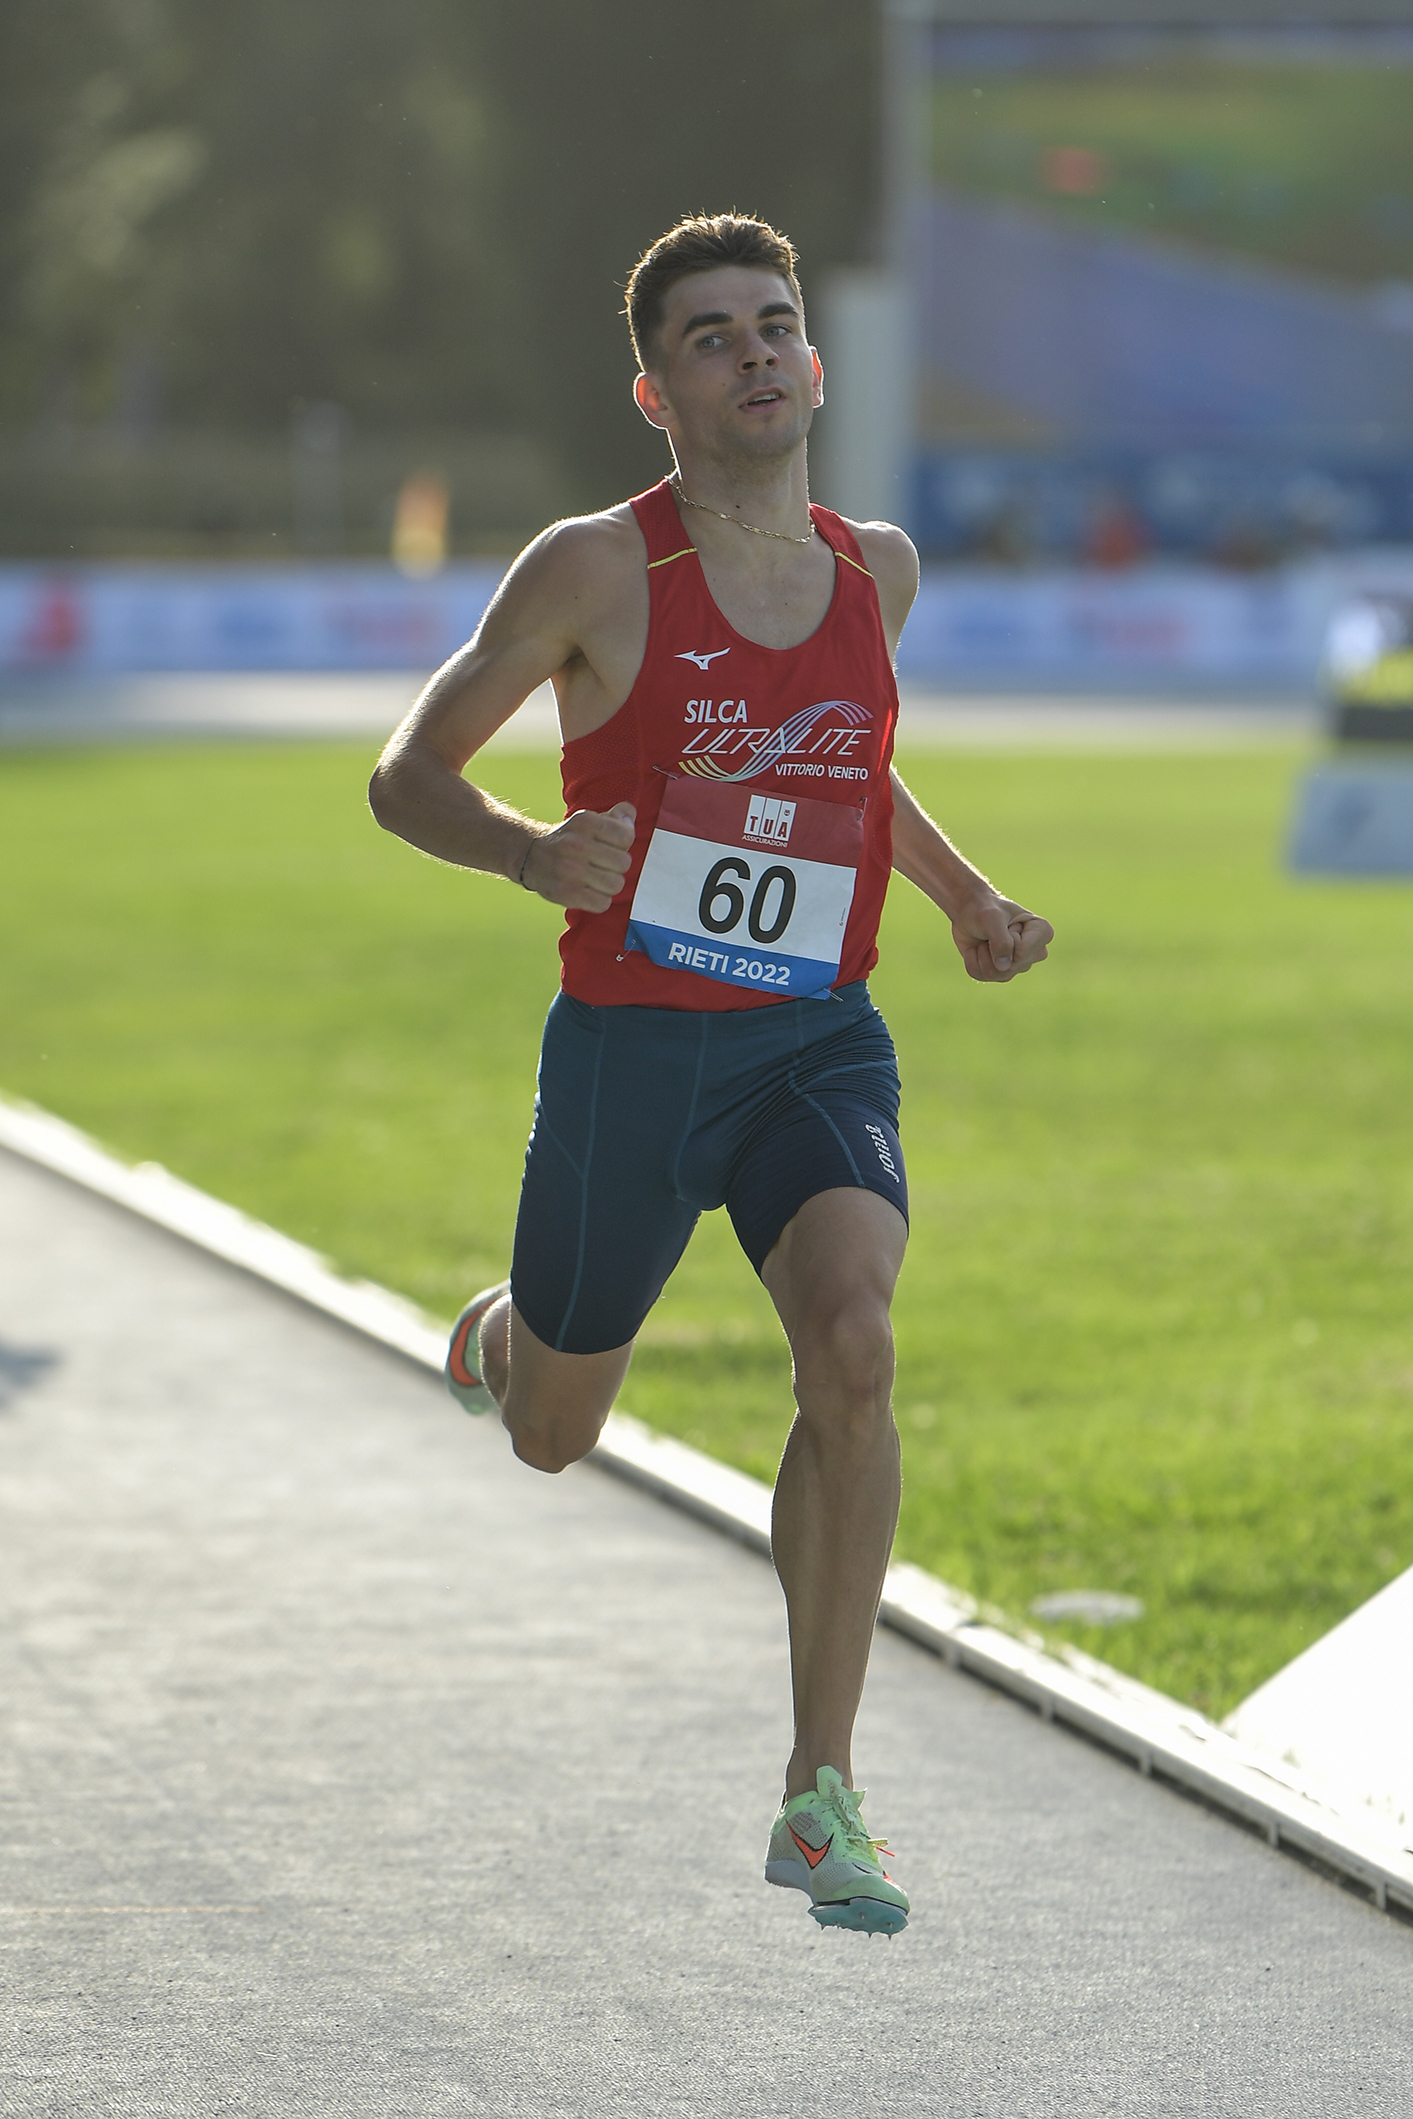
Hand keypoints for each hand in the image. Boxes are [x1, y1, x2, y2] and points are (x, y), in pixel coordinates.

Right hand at [520, 803, 635, 911]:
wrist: (530, 856)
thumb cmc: (568, 839)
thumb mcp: (587, 820)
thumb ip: (614, 817)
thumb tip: (629, 813)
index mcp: (584, 822)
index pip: (626, 836)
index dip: (622, 844)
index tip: (610, 846)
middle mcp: (576, 844)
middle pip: (624, 862)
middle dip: (617, 866)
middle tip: (603, 865)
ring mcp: (570, 870)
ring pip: (615, 885)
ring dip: (609, 885)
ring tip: (597, 879)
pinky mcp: (566, 893)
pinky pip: (602, 904)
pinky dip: (599, 901)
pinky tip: (590, 892)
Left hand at [950, 889, 1052, 983]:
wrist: (967, 911)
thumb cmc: (984, 908)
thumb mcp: (991, 917)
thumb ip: (1001, 941)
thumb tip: (1004, 968)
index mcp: (1043, 932)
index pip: (1022, 951)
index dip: (1006, 938)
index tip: (1006, 922)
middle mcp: (1036, 952)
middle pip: (1011, 967)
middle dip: (992, 947)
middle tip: (993, 930)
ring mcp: (1019, 965)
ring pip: (996, 974)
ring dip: (981, 954)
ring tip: (985, 939)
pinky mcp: (1002, 973)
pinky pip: (982, 976)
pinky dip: (972, 961)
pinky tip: (976, 948)